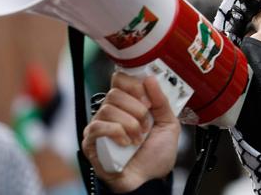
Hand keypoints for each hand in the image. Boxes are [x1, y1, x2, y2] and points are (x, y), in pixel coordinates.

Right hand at [82, 72, 180, 192]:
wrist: (149, 181)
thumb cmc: (156, 155)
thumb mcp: (168, 124)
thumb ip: (161, 101)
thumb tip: (150, 78)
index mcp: (129, 104)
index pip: (120, 79)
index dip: (134, 85)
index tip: (148, 101)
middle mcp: (112, 111)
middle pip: (115, 93)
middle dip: (137, 110)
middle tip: (146, 126)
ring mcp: (100, 126)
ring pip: (108, 109)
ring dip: (130, 124)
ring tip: (138, 139)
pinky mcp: (91, 142)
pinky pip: (98, 126)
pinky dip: (116, 133)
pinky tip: (126, 144)